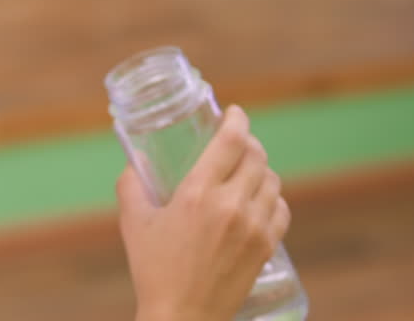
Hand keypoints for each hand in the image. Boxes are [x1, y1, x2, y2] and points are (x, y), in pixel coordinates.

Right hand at [116, 105, 290, 320]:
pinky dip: (273, 198)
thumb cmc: (154, 271)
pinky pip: (281, 209)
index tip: (234, 113)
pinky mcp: (266, 247)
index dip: (237, 119)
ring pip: (272, 180)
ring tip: (247, 172)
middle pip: (256, 156)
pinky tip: (260, 200)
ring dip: (261, 169)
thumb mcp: (133, 223)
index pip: (231, 141)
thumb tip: (133, 161)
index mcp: (198, 193)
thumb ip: (131, 185)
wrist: (182, 317)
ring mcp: (254, 227)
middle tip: (237, 143)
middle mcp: (231, 205)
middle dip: (247, 143)